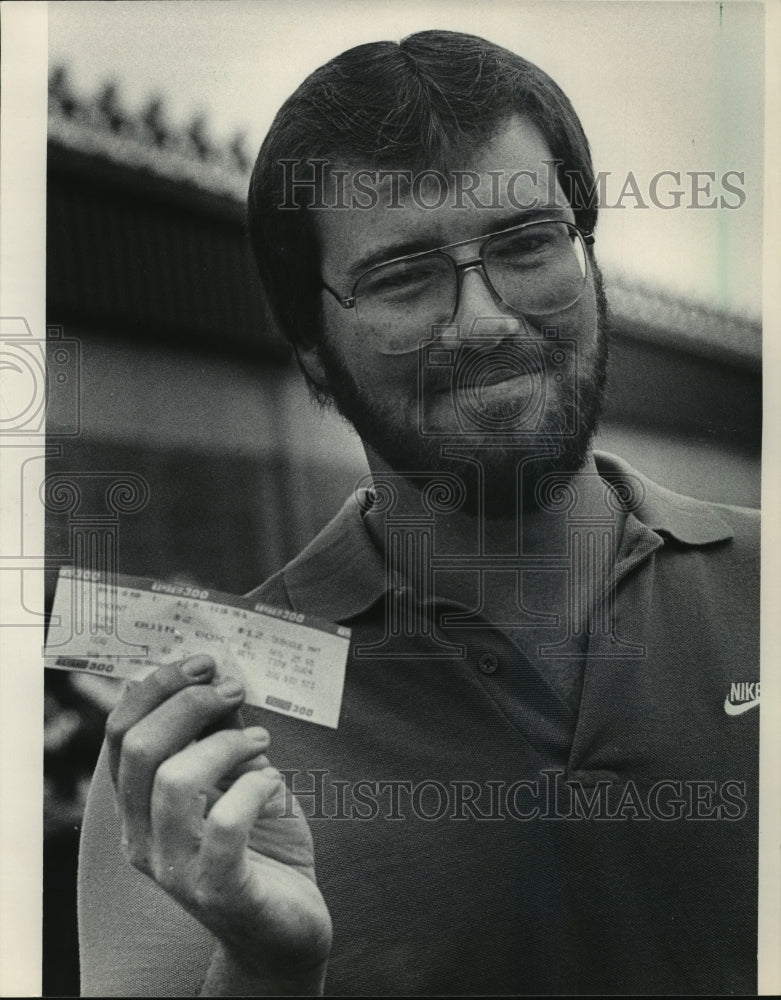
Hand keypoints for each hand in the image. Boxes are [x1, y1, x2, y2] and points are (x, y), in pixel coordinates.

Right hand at [105, 655, 332, 986]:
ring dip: (224, 744)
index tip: (201, 662)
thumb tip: (219, 680)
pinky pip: (225, 827)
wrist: (285, 928)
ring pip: (175, 782)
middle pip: (139, 749)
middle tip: (233, 688)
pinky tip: (272, 784)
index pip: (120, 734)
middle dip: (188, 703)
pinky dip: (254, 788)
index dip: (156, 687)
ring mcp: (177, 868)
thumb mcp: (236, 778)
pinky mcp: (219, 890)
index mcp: (139, 805)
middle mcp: (143, 838)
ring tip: (260, 740)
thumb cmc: (260, 843)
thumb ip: (220, 737)